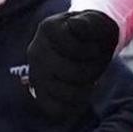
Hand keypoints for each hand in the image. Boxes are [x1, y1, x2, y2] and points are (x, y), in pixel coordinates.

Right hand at [26, 8, 120, 122]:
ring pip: (64, 93)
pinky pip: (56, 109)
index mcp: (48, 27)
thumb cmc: (93, 33)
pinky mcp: (38, 92)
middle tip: (97, 65)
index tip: (96, 46)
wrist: (83, 42)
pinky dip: (75, 106)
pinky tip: (83, 93)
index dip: (93, 50)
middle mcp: (35, 50)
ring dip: (86, 89)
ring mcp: (35, 72)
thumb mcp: (97, 22)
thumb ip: (90, 23)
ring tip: (90, 79)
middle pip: (71, 72)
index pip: (75, 48)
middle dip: (92, 70)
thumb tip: (75, 25)